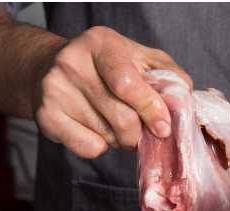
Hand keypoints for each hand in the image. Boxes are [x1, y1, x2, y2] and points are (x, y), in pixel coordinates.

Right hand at [27, 26, 190, 157]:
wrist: (50, 68)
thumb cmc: (108, 67)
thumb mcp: (140, 59)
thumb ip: (168, 76)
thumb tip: (183, 102)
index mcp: (101, 43)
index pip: (128, 84)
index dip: (151, 110)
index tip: (163, 127)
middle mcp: (72, 62)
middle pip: (123, 118)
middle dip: (140, 132)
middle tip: (140, 128)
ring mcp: (55, 89)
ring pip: (109, 136)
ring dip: (121, 138)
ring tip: (114, 121)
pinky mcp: (46, 115)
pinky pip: (89, 148)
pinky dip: (101, 146)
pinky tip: (95, 128)